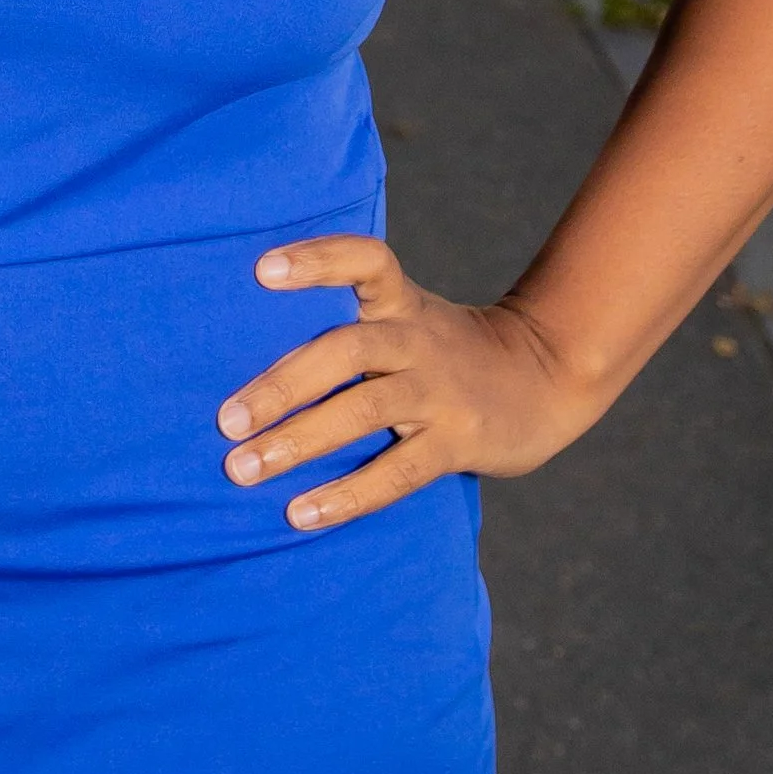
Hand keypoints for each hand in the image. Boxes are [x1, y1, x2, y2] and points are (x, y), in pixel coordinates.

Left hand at [215, 235, 596, 529]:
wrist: (546, 379)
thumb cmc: (445, 352)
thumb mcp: (408, 318)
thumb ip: (348, 324)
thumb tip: (241, 355)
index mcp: (400, 303)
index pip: (365, 261)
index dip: (317, 260)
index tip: (261, 271)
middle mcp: (417, 340)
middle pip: (347, 349)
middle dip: (282, 384)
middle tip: (226, 420)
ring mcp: (439, 393)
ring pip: (364, 410)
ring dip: (299, 441)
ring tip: (243, 469)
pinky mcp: (457, 442)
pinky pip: (397, 472)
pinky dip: (347, 494)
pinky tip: (301, 513)